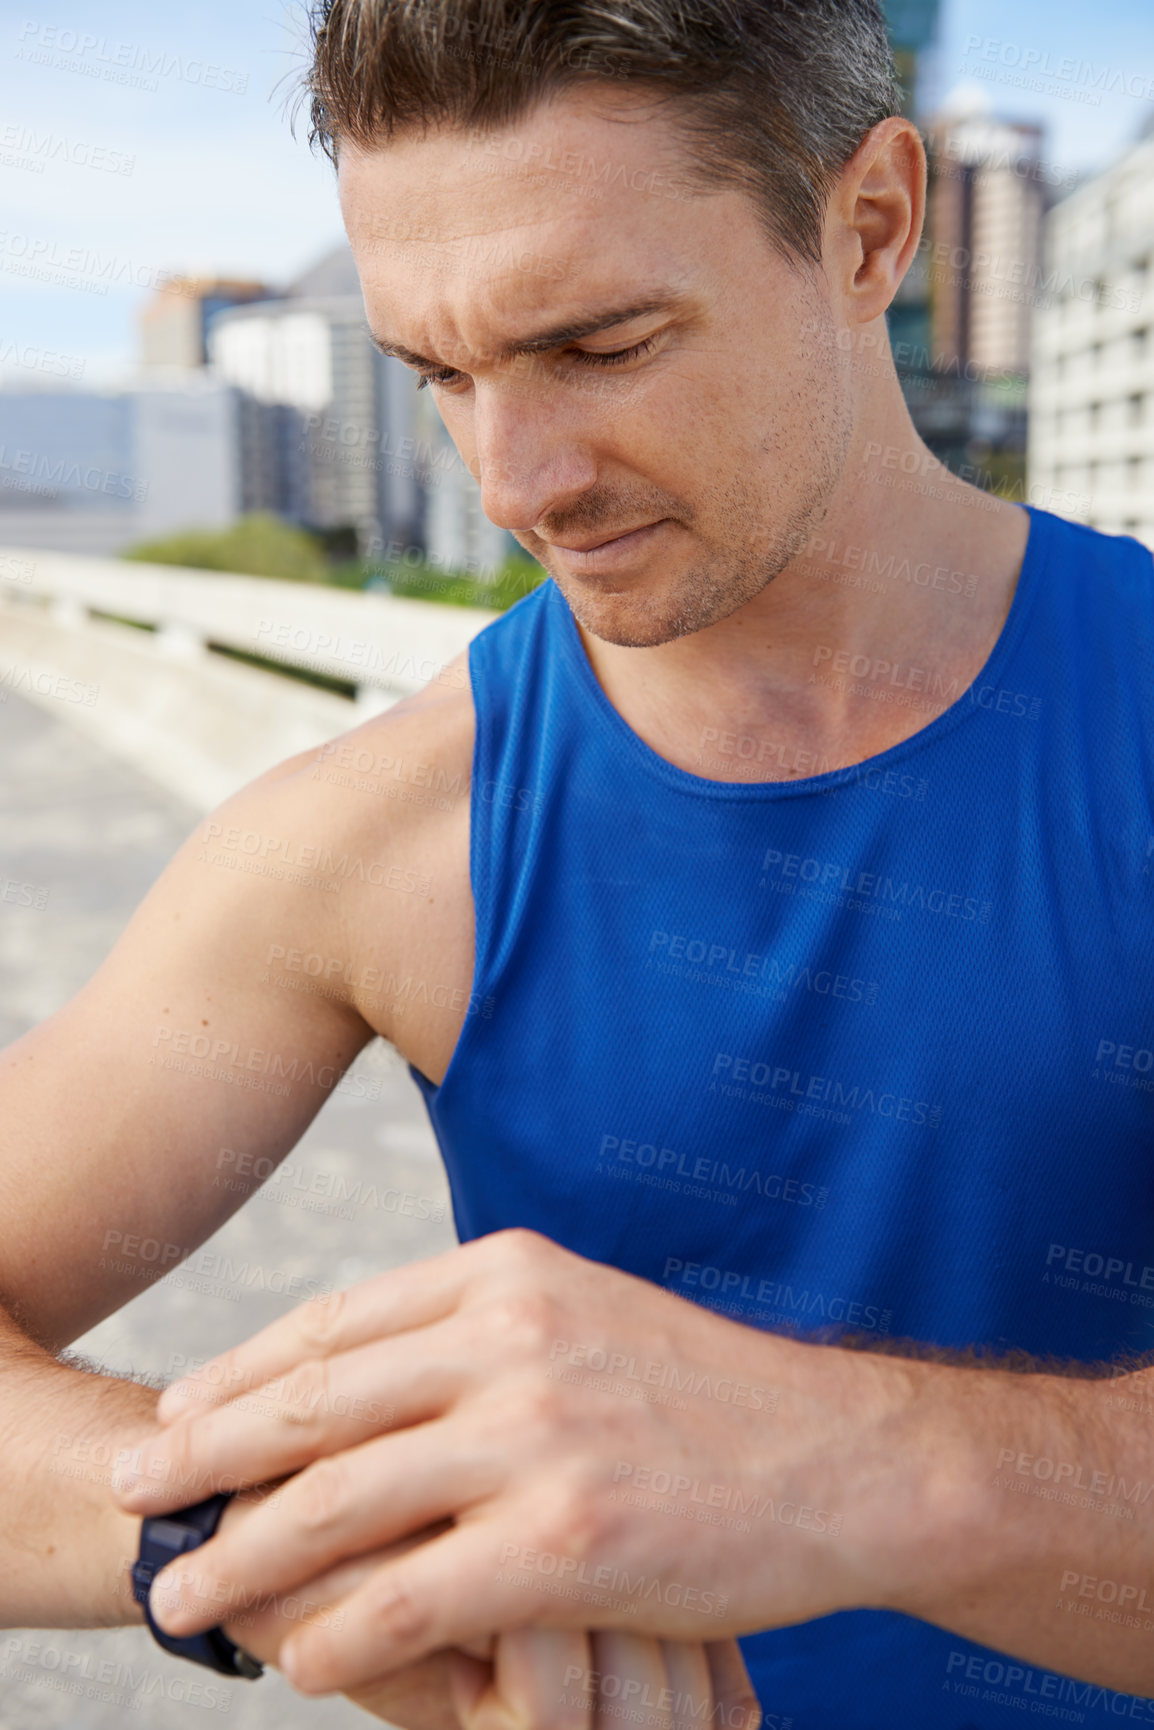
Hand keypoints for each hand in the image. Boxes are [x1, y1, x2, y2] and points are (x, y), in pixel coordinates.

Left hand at [114, 1230, 916, 1694]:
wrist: (841, 1456)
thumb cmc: (703, 1393)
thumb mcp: (585, 1315)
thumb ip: (479, 1325)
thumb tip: (362, 1369)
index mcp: (509, 1273)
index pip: (338, 1321)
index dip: (242, 1372)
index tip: (179, 1412)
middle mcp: (512, 1338)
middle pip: (315, 1402)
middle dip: (206, 1455)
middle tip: (133, 1490)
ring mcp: (539, 1435)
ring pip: (339, 1502)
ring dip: (242, 1557)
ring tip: (183, 1596)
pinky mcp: (569, 1538)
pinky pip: (413, 1599)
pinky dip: (340, 1634)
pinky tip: (298, 1661)